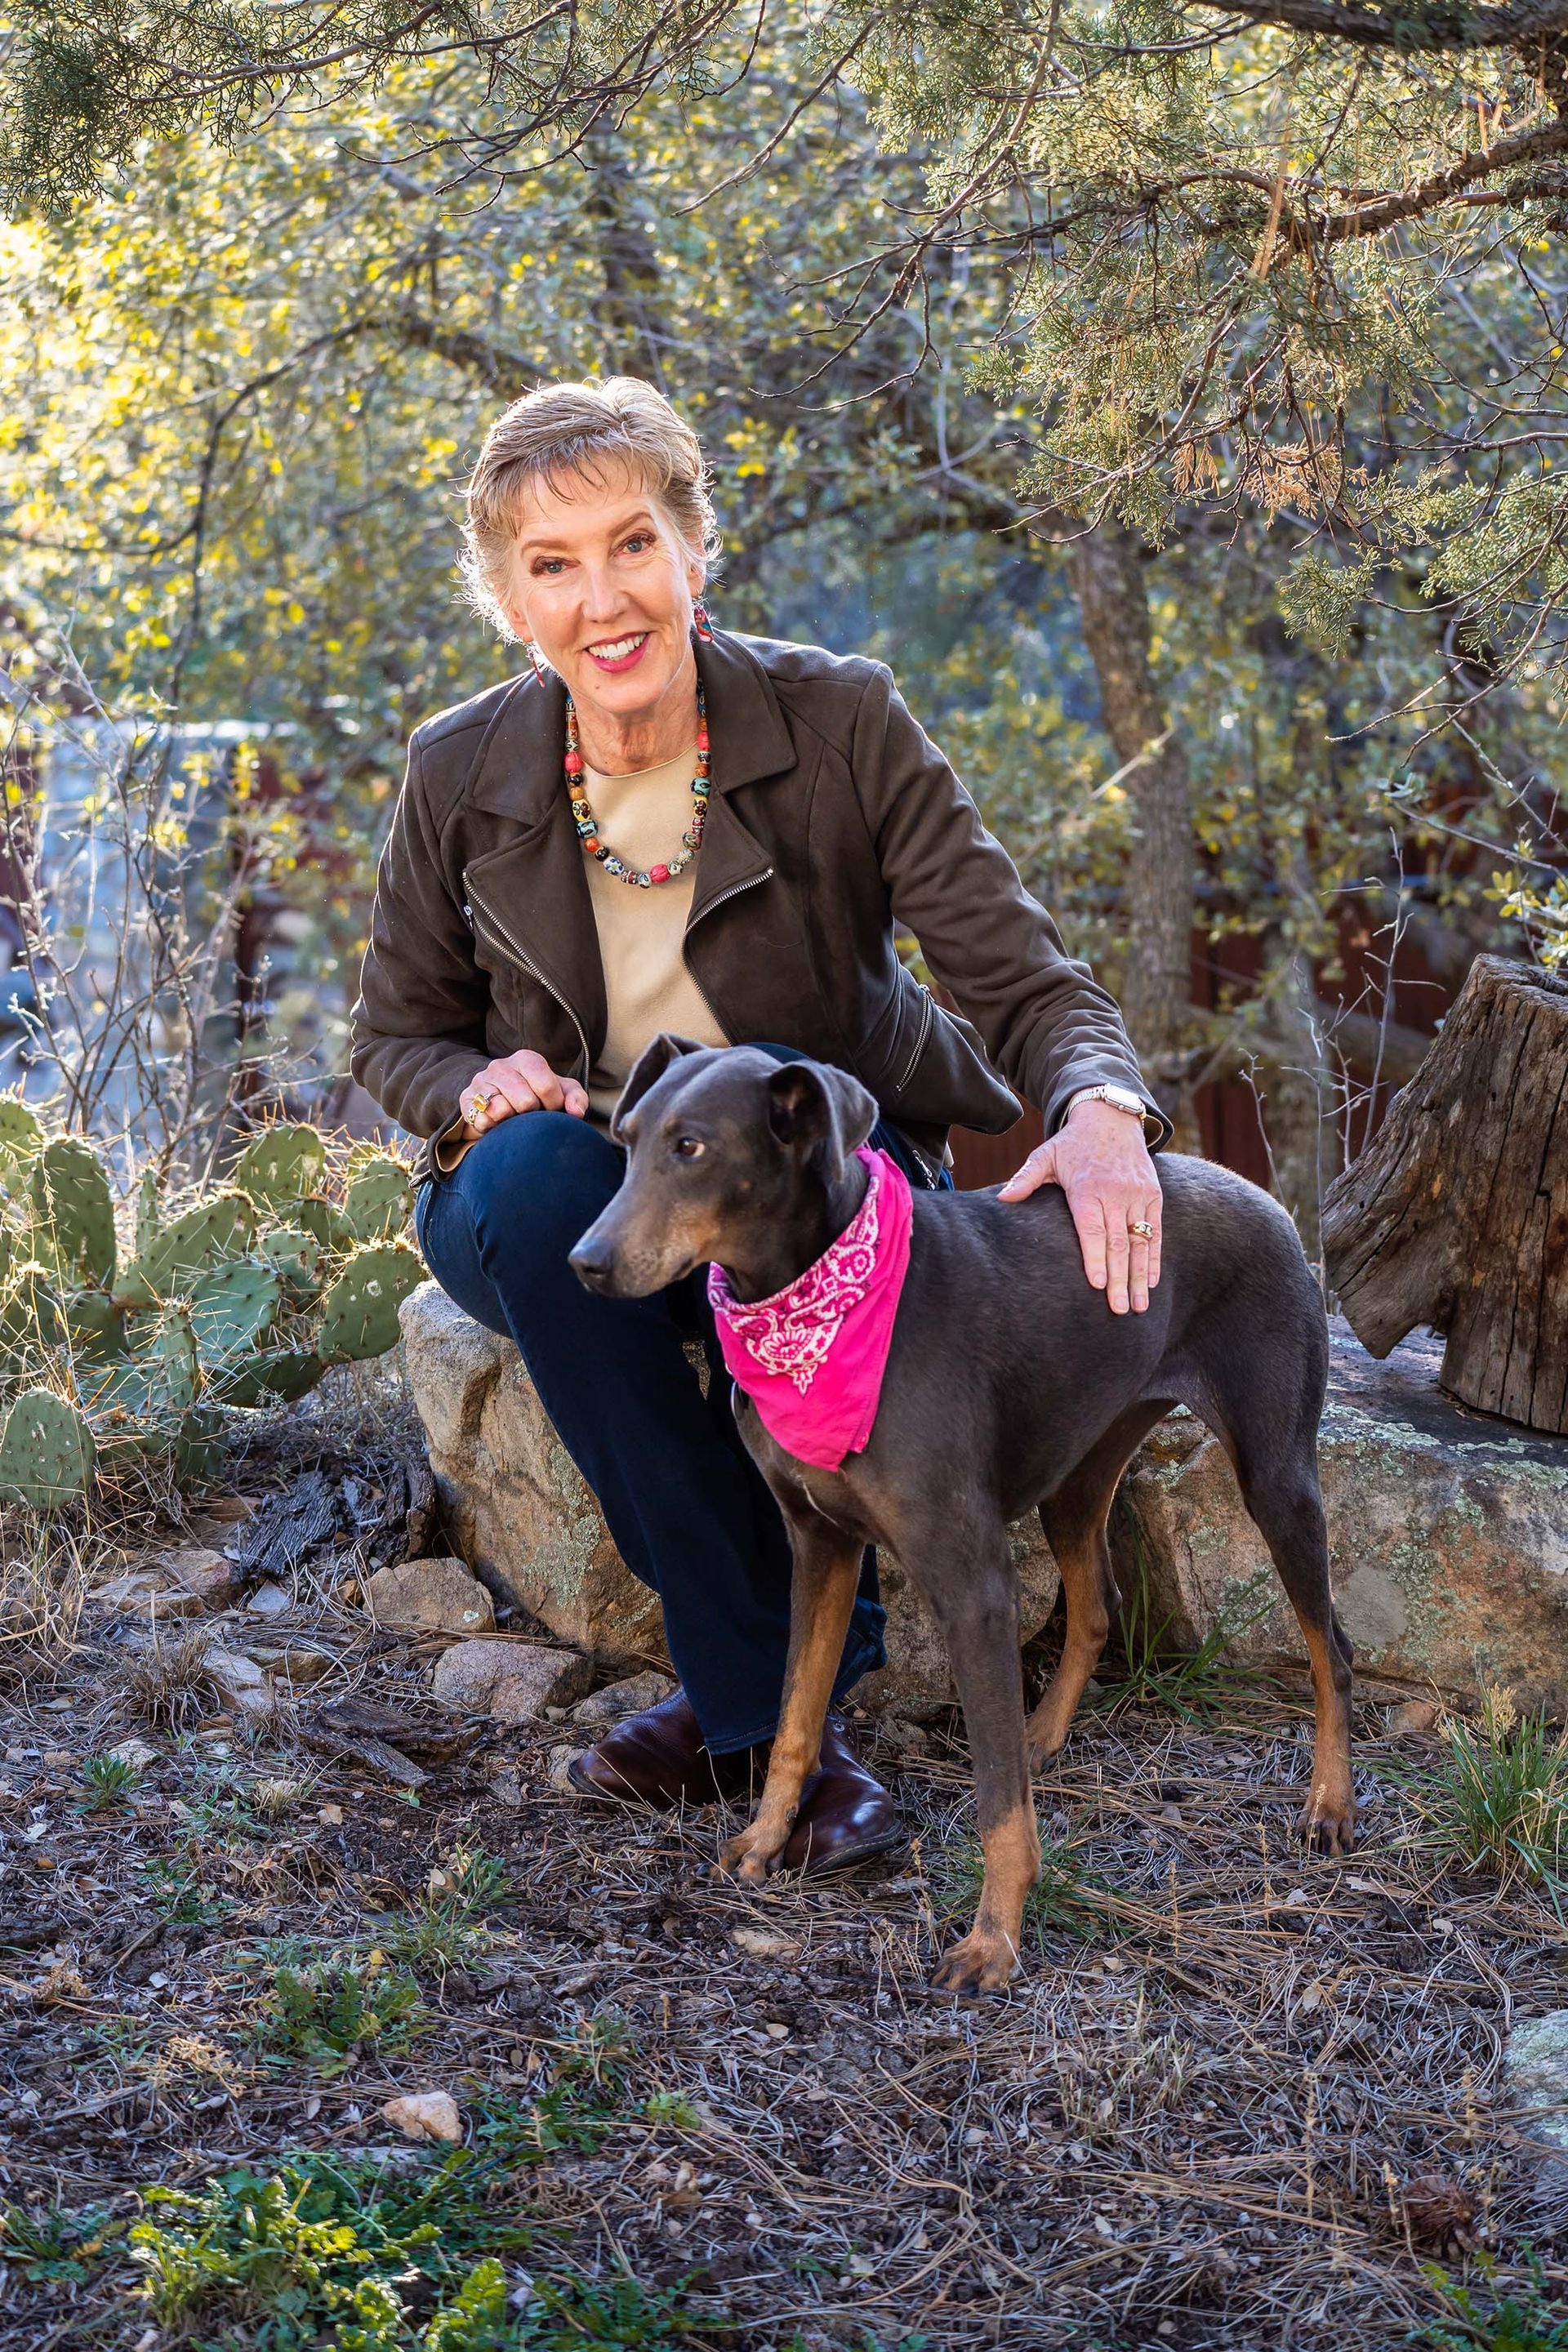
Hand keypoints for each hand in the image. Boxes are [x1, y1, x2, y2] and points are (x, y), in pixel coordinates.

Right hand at [458, 1051, 587, 1139]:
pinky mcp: (467, 1099)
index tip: (552, 1108)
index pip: (546, 1086)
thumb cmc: (536, 1096)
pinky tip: (499, 1122)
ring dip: (512, 1121)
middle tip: (531, 1113)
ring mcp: (481, 1081)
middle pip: (525, 1101)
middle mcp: (500, 1065)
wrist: (500, 1101)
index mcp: (526, 1059)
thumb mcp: (560, 1093)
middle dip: (532, 1114)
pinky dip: (494, 1127)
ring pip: (502, 1110)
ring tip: (515, 1116)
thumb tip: (576, 1113)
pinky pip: (483, 1119)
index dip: (553, 1104)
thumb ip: (575, 1098)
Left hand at [997, 1100, 1161, 1313]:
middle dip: (1120, 1279)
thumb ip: (1026, 1178)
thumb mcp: (1046, 1154)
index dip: (1096, 1258)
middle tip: (1119, 1310)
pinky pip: (1155, 1232)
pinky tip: (1152, 1281)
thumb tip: (1002, 1199)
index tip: (1098, 1285)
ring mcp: (1138, 1195)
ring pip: (1140, 1242)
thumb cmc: (1072, 1143)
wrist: (1112, 1117)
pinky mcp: (1153, 1196)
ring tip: (1140, 1306)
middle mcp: (1116, 1193)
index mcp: (1088, 1188)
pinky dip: (1153, 1258)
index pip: (1093, 1229)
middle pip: (1118, 1243)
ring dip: (1140, 1276)